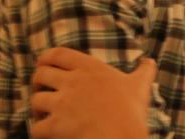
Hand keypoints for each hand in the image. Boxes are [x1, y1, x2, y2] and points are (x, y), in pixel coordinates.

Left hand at [30, 47, 155, 138]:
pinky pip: (35, 127)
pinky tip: (46, 133)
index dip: (46, 58)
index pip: (57, 54)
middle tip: (41, 90)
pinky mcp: (54, 126)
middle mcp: (72, 82)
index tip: (43, 64)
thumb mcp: (140, 85)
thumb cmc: (132, 110)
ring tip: (42, 114)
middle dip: (37, 82)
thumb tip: (149, 61)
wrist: (122, 136)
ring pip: (34, 100)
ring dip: (36, 109)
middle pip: (40, 74)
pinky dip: (38, 131)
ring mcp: (61, 104)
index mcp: (89, 68)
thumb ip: (144, 70)